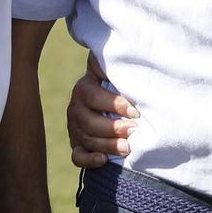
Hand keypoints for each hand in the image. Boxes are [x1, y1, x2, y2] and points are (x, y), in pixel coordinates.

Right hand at [67, 52, 138, 167]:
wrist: (109, 99)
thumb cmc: (117, 82)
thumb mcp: (114, 69)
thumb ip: (115, 64)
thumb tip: (126, 52)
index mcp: (84, 88)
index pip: (94, 96)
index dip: (115, 104)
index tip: (136, 111)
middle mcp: (76, 108)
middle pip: (89, 122)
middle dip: (113, 128)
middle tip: (135, 131)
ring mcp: (75, 128)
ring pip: (86, 140)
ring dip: (108, 145)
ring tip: (129, 147)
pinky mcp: (77, 144)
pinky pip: (77, 157)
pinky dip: (89, 160)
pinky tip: (103, 160)